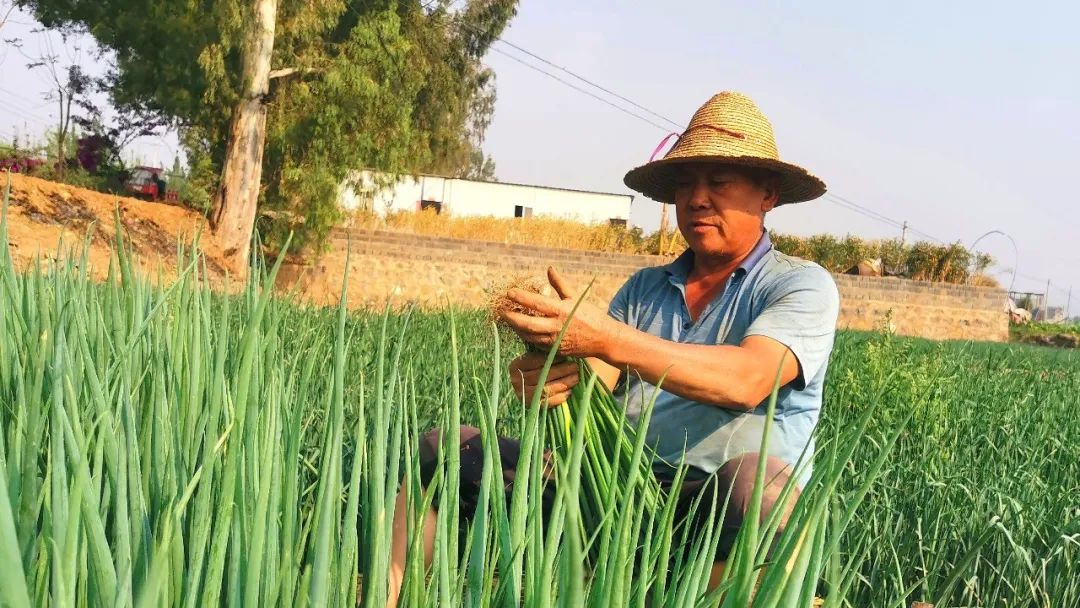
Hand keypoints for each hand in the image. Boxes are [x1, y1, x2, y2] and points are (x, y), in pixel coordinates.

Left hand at [498, 267, 618, 358]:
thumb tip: (549, 269)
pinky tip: (520, 330)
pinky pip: (535, 344)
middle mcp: (556, 327)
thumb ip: (560, 284)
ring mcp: (555, 341)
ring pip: (528, 336)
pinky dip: (526, 336)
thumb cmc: (590, 315)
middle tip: (501, 311)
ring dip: (516, 328)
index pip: (536, 303)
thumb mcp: (575, 297)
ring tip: (508, 319)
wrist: (604, 339)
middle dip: (511, 317)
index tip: (509, 292)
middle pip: (527, 324)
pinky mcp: (555, 351)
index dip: (521, 297)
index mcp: (562, 311)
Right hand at [507, 352, 579, 406]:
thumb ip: (547, 353)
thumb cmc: (540, 368)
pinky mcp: (530, 406)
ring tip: (576, 378)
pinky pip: (547, 403)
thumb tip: (562, 346)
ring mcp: (521, 395)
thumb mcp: (538, 358)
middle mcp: (515, 381)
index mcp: (515, 366)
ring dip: (563, 383)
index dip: (553, 359)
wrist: (532, 388)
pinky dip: (559, 397)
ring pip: (545, 389)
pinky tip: (569, 391)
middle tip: (575, 367)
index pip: (536, 361)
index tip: (566, 356)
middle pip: (541, 375)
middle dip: (561, 371)